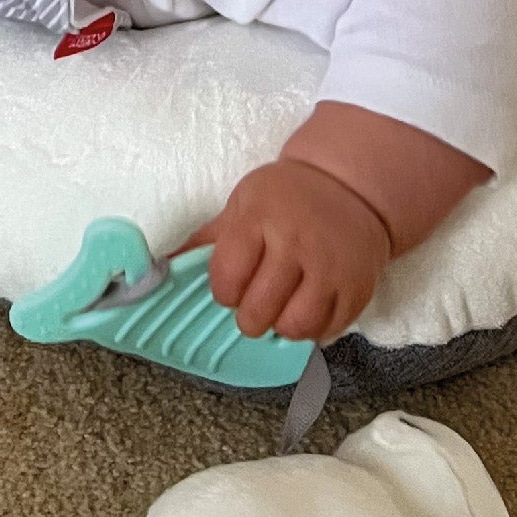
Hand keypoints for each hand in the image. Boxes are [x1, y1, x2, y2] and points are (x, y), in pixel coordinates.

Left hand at [185, 157, 390, 343]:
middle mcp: (296, 243)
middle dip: (248, 316)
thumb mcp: (242, 204)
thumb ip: (207, 240)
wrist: (349, 186)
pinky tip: (305, 309)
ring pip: (295, 325)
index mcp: (259, 219)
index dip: (223, 291)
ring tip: (279, 311)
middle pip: (259, 309)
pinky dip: (312, 329)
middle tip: (252, 306)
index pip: (228, 277)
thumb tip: (159, 270)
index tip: (229, 287)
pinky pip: (329, 330)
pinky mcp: (357, 287)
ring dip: (280, 327)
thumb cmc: (286, 196)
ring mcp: (331, 267)